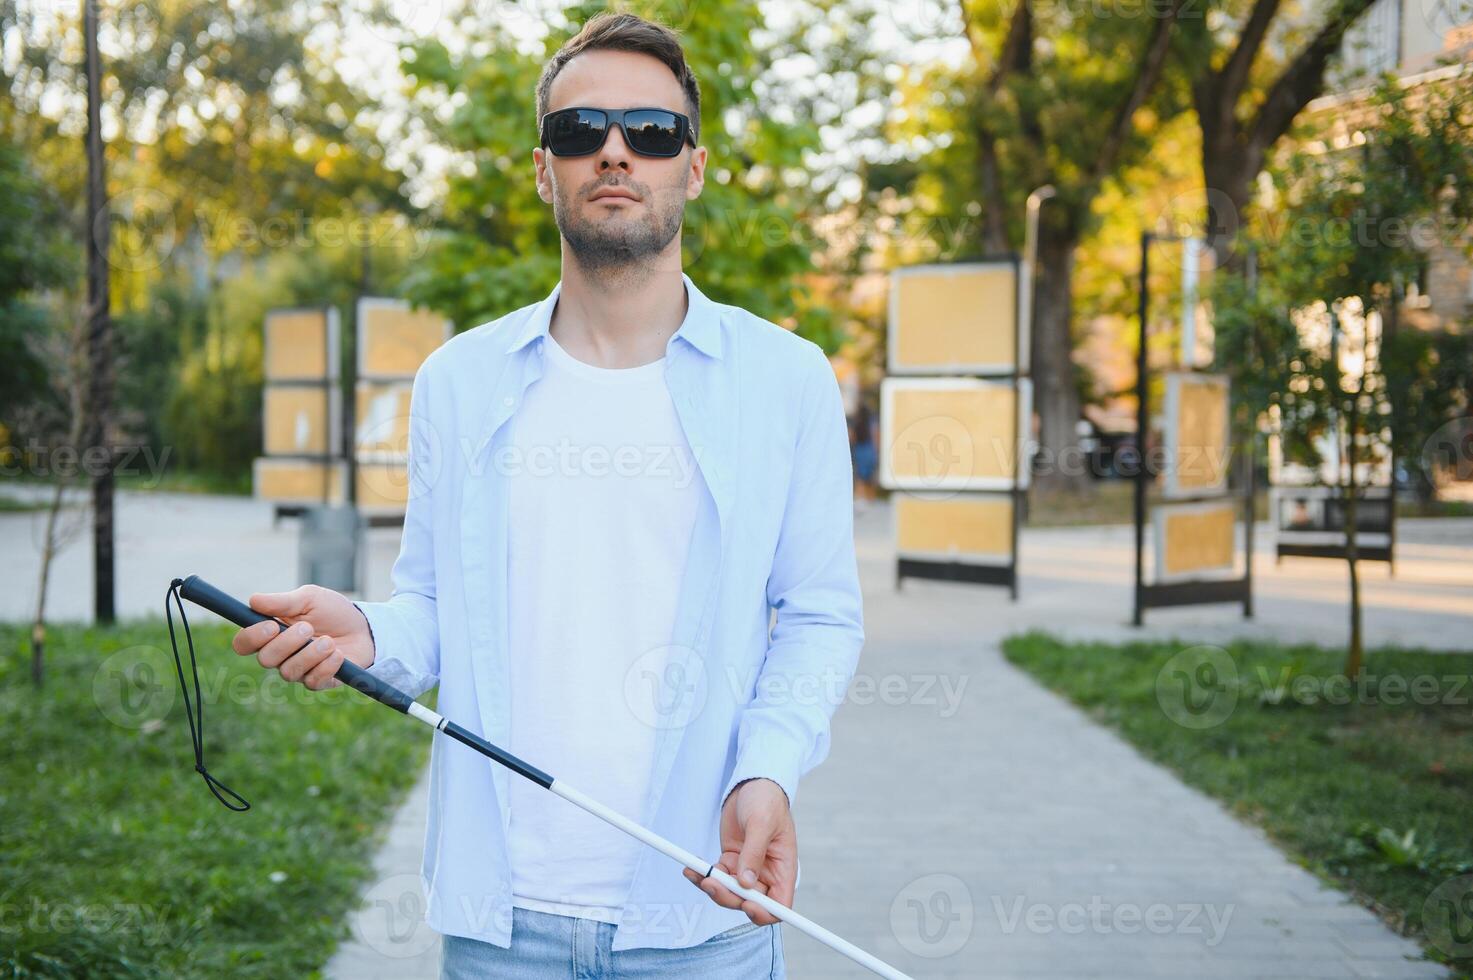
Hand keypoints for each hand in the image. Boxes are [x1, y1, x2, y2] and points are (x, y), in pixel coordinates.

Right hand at [228, 585, 374, 690]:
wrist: (364, 628)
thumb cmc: (333, 612)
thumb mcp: (310, 598)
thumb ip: (282, 601)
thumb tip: (253, 600)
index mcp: (271, 633)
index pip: (244, 643)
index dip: (251, 638)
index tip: (271, 625)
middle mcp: (280, 655)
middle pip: (265, 659)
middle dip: (287, 643)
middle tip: (307, 628)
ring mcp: (298, 670)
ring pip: (288, 672)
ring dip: (310, 654)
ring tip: (329, 641)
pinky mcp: (317, 681)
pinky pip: (312, 681)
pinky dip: (326, 666)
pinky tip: (338, 654)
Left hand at [683, 778, 796, 924]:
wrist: (752, 784)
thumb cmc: (766, 800)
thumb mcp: (762, 823)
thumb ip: (754, 853)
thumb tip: (746, 883)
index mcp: (783, 869)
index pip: (779, 905)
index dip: (764, 912)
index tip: (746, 904)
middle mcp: (766, 874)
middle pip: (749, 902)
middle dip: (728, 896)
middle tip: (710, 882)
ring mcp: (746, 869)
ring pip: (729, 893)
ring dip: (711, 887)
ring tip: (696, 873)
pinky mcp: (731, 861)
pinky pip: (717, 877)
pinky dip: (703, 876)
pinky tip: (692, 867)